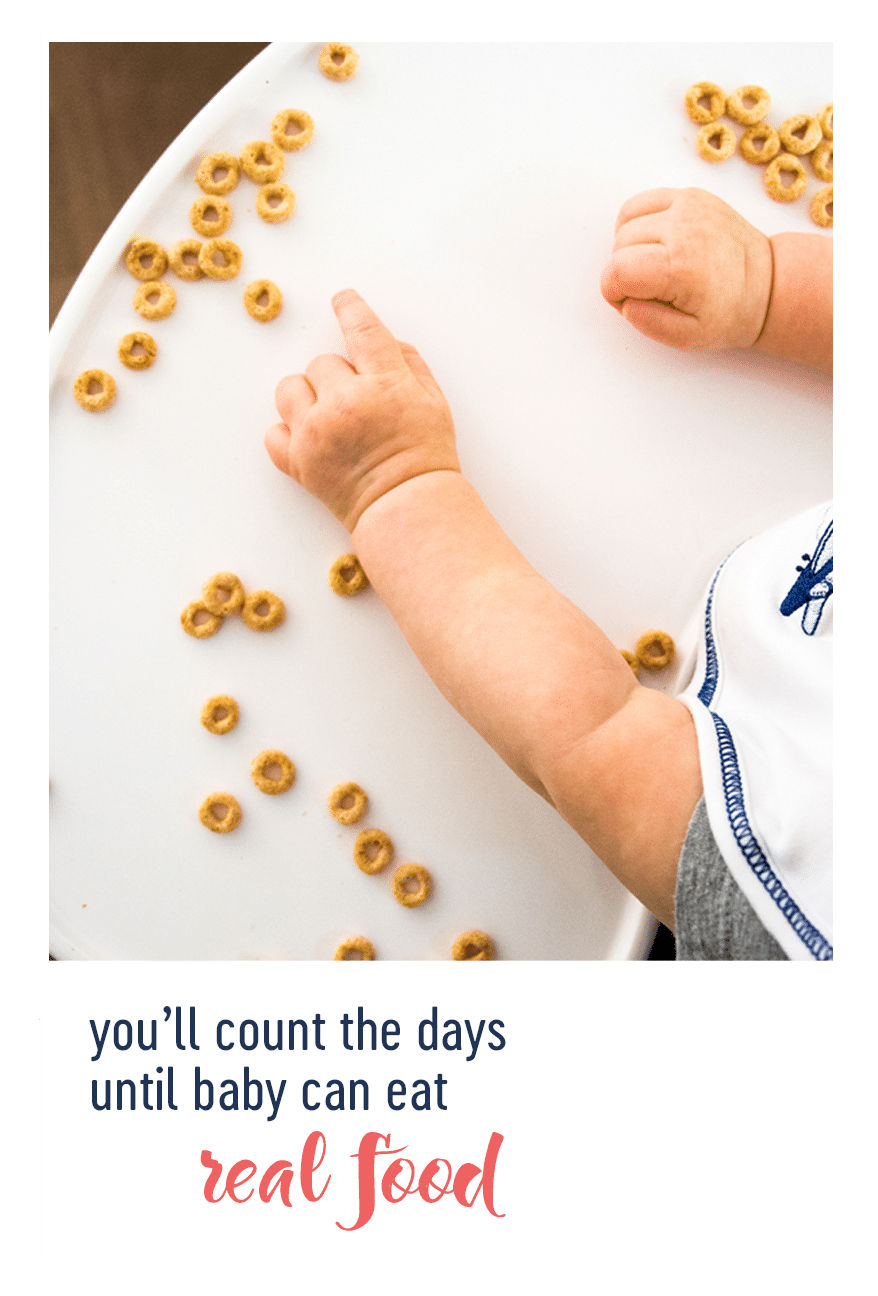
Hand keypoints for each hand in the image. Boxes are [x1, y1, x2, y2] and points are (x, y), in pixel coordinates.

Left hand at [265, 290, 459, 531]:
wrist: (407, 509)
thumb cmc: (425, 457)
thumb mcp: (435, 402)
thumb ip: (410, 364)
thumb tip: (385, 342)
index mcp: (383, 384)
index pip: (361, 330)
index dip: (350, 309)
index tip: (343, 300)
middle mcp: (344, 404)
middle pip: (321, 362)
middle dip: (338, 376)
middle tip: (358, 402)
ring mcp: (316, 433)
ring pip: (290, 388)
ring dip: (307, 396)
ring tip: (329, 416)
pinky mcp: (297, 462)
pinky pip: (274, 431)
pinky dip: (289, 432)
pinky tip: (312, 438)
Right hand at [599, 187, 772, 352]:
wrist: (767, 283)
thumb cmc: (730, 312)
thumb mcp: (688, 337)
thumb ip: (649, 323)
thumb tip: (625, 301)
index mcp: (682, 266)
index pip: (617, 271)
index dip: (613, 292)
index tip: (631, 302)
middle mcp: (684, 228)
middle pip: (619, 246)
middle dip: (622, 272)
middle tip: (648, 289)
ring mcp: (688, 206)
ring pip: (625, 221)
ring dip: (628, 247)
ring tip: (652, 265)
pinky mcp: (690, 195)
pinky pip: (642, 203)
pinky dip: (638, 223)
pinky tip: (654, 242)